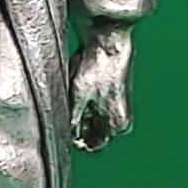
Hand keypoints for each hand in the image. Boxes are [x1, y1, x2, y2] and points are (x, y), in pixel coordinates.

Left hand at [71, 26, 135, 152]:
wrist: (109, 42)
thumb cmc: (97, 69)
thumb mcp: (77, 99)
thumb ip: (72, 121)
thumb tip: (65, 133)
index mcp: (117, 125)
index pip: (93, 145)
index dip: (76, 140)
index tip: (65, 130)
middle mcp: (122, 119)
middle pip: (92, 129)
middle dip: (78, 119)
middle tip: (70, 101)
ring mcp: (119, 106)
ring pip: (91, 114)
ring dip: (80, 106)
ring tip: (77, 86)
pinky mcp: (114, 93)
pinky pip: (94, 101)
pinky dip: (85, 95)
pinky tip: (81, 79)